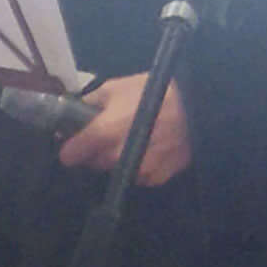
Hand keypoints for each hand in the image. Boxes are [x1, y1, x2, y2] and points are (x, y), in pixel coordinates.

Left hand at [57, 75, 191, 185]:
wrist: (196, 105)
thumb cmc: (154, 91)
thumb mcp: (116, 88)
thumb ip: (90, 103)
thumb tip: (74, 113)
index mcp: (102, 133)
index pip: (70, 155)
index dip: (69, 148)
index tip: (73, 143)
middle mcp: (116, 157)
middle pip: (93, 163)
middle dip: (96, 151)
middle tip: (109, 135)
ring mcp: (137, 171)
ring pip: (115, 171)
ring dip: (117, 159)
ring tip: (132, 140)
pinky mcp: (156, 178)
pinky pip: (138, 176)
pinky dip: (139, 166)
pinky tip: (149, 150)